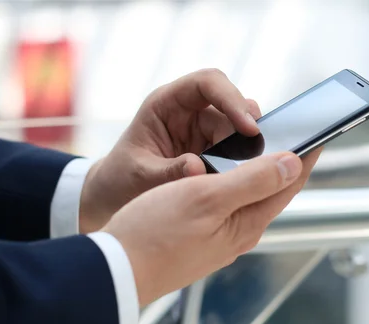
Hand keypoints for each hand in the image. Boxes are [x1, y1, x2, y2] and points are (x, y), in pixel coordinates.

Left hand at [79, 69, 261, 233]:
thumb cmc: (121, 179)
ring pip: (237, 129)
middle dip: (244, 130)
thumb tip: (199, 169)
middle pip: (230, 106)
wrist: (115, 194)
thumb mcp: (140, 176)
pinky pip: (235, 149)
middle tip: (253, 159)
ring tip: (248, 172)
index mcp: (166, 103)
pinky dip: (242, 162)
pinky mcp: (211, 149)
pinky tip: (244, 178)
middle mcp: (188, 111)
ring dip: (245, 148)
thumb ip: (168, 172)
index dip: (231, 98)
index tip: (248, 127)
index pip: (207, 83)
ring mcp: (202, 130)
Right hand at [103, 148, 321, 306]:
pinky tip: (223, 176)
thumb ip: (252, 181)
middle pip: (272, 192)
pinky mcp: (200, 239)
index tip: (319, 132)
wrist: (118, 270)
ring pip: (249, 199)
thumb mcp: (206, 198)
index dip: (306, 156)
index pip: (289, 183)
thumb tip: (292, 163)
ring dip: (259, 173)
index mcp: (247, 223)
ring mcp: (219, 238)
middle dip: (285, 164)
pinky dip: (233, 185)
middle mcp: (238, 233)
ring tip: (264, 149)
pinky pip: (227, 207)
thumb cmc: (155, 234)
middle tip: (293, 135)